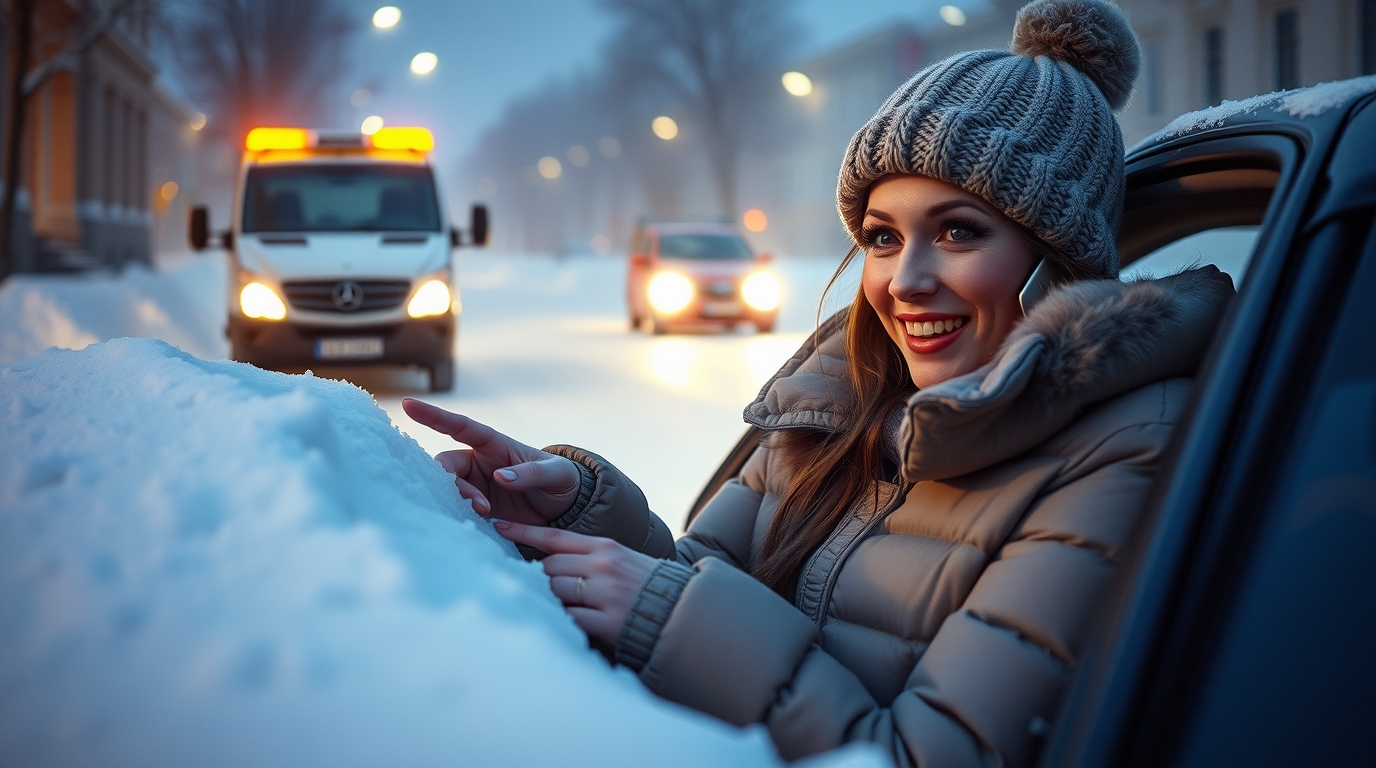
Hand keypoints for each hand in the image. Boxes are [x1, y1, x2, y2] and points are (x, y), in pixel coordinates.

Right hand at [402, 399, 580, 525]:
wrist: (566, 509)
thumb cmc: (562, 481)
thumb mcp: (556, 474)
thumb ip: (530, 474)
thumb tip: (499, 477)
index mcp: (495, 444)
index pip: (460, 426)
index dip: (434, 415)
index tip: (408, 405)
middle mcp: (478, 463)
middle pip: (446, 465)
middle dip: (455, 484)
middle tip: (481, 507)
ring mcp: (475, 486)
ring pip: (447, 489)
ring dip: (458, 502)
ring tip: (484, 515)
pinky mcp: (476, 508)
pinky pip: (456, 509)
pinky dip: (458, 516)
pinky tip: (471, 527)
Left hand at [493, 520, 657, 646]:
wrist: (685, 613)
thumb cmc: (648, 588)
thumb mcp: (622, 560)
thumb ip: (590, 559)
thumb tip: (548, 564)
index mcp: (605, 547)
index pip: (555, 537)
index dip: (523, 532)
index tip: (498, 526)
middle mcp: (604, 566)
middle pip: (548, 567)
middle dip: (536, 578)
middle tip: (523, 586)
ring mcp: (606, 593)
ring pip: (554, 591)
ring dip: (545, 600)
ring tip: (538, 607)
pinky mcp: (609, 622)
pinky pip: (569, 619)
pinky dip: (559, 622)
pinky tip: (555, 625)